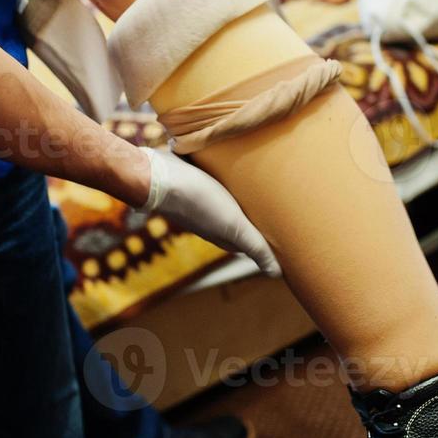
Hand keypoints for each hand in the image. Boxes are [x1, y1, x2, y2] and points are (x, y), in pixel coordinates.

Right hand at [137, 147, 281, 277]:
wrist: (156, 176)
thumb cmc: (198, 202)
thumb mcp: (234, 225)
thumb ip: (256, 247)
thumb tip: (277, 274)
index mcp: (221, 233)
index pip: (247, 243)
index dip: (264, 241)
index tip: (282, 236)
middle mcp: (208, 218)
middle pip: (236, 222)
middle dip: (254, 218)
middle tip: (275, 209)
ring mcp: (197, 198)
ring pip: (224, 200)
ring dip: (239, 196)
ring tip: (259, 184)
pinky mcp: (190, 177)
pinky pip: (211, 179)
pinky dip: (225, 177)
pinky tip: (233, 164)